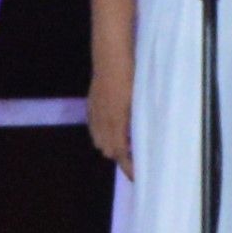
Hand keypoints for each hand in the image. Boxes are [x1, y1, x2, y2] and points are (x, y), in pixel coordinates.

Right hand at [85, 54, 133, 177]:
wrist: (111, 56)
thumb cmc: (131, 76)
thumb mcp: (139, 101)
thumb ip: (137, 124)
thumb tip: (139, 142)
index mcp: (116, 122)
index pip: (120, 154)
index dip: (129, 168)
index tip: (138, 177)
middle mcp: (103, 121)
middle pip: (108, 151)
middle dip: (121, 157)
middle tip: (137, 155)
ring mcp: (95, 113)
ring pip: (100, 141)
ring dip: (112, 145)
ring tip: (127, 141)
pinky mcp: (91, 105)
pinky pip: (95, 128)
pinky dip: (103, 133)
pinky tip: (113, 128)